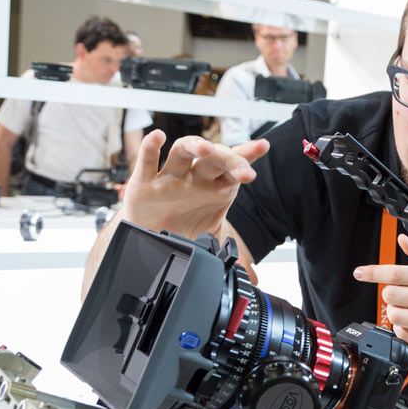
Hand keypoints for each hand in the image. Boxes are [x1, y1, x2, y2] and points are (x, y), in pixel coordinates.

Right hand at [120, 130, 268, 238]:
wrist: (149, 240)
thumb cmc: (181, 228)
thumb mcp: (208, 238)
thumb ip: (227, 249)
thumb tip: (247, 272)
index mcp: (213, 186)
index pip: (234, 166)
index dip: (248, 154)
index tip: (263, 146)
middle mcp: (194, 177)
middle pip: (213, 158)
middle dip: (229, 159)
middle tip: (243, 170)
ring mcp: (170, 177)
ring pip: (182, 152)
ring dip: (195, 146)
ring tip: (206, 147)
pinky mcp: (144, 183)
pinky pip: (146, 162)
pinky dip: (149, 148)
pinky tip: (157, 137)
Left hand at [353, 234, 407, 352]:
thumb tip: (404, 239)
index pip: (398, 274)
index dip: (375, 272)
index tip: (361, 272)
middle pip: (391, 295)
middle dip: (392, 293)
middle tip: (403, 293)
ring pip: (394, 315)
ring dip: (397, 310)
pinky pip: (401, 333)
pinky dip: (403, 327)